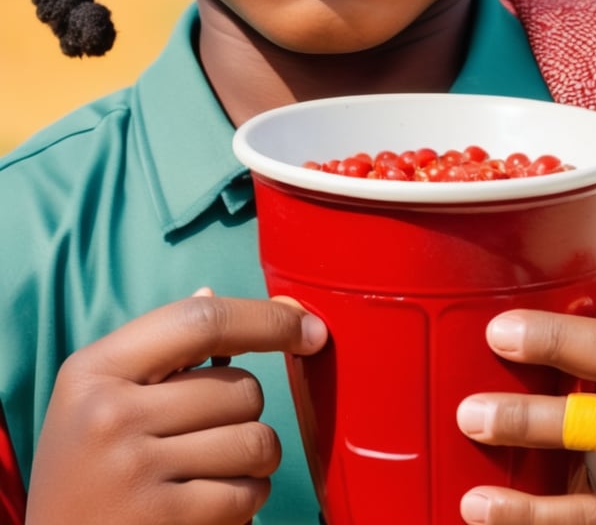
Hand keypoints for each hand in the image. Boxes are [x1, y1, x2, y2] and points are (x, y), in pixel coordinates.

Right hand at [25, 294, 326, 524]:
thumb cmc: (86, 469)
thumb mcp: (99, 397)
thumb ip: (160, 349)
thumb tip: (214, 293)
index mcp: (95, 370)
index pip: (202, 322)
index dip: (268, 319)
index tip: (309, 328)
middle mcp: (111, 416)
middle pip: (242, 388)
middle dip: (246, 411)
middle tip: (207, 434)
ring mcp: (135, 473)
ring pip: (256, 440)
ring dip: (254, 457)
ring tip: (211, 469)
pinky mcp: (162, 524)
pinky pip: (247, 495)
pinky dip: (245, 499)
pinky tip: (208, 504)